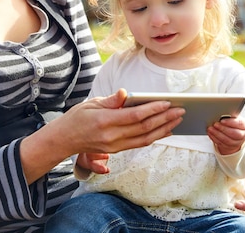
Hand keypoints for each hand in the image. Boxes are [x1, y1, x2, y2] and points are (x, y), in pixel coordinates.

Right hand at [20, 88, 183, 182]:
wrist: (64, 140)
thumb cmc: (77, 117)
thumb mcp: (91, 103)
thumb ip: (111, 100)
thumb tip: (125, 93)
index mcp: (105, 121)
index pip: (134, 116)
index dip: (153, 109)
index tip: (167, 102)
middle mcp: (112, 136)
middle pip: (144, 128)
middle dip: (164, 119)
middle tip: (180, 110)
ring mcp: (115, 146)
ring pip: (145, 138)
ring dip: (164, 129)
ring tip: (177, 120)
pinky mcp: (116, 150)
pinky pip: (140, 144)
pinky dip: (155, 137)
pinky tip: (165, 130)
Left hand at [207, 116, 244, 154]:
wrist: (237, 136)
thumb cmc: (235, 124)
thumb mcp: (235, 119)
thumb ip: (230, 117)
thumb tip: (221, 114)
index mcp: (244, 126)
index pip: (239, 124)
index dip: (230, 122)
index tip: (222, 120)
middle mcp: (242, 136)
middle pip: (233, 134)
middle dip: (223, 129)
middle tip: (215, 124)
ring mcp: (236, 143)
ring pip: (226, 140)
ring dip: (217, 134)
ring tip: (210, 128)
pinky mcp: (228, 147)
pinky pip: (220, 143)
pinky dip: (214, 138)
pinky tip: (210, 133)